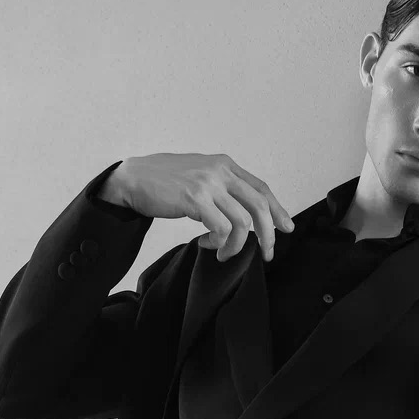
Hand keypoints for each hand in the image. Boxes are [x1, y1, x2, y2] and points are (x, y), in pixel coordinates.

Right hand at [117, 152, 294, 261]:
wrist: (132, 179)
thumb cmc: (164, 182)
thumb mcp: (200, 176)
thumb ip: (222, 187)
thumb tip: (246, 214)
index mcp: (225, 165)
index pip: (261, 188)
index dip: (277, 210)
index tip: (286, 228)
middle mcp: (220, 171)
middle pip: (259, 205)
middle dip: (267, 234)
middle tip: (266, 253)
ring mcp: (208, 184)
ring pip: (243, 222)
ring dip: (235, 245)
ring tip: (222, 253)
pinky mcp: (195, 198)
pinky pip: (221, 229)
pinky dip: (217, 243)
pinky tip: (205, 244)